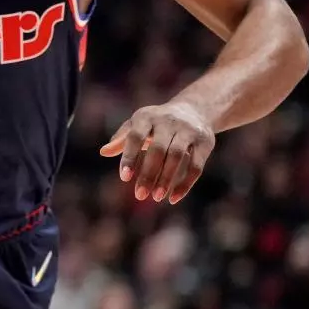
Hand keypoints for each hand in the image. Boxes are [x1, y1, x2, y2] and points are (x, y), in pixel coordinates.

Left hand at [100, 101, 215, 203]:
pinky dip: (185, 183)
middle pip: (158, 149)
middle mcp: (168, 121)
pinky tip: (174, 198)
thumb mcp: (138, 125)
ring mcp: (188, 130)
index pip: (136, 136)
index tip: (125, 178)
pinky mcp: (205, 142)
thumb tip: (103, 152)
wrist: (195, 110)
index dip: (130, 157)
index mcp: (147, 116)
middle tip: (139, 195)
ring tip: (156, 197)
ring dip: (166, 179)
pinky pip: (197, 166)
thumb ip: (122, 139)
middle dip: (149, 173)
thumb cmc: (157, 123)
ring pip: (177, 156)